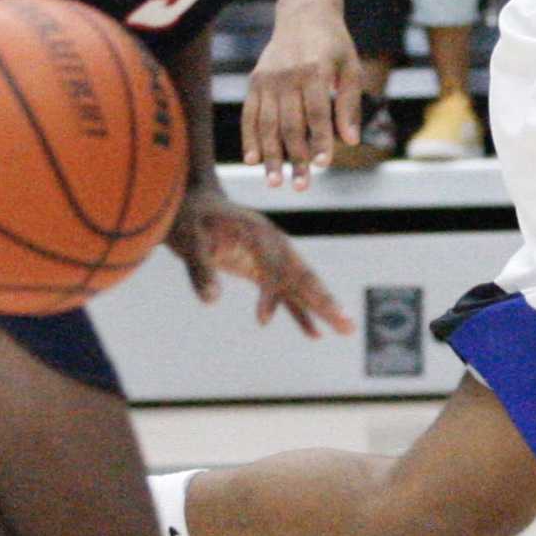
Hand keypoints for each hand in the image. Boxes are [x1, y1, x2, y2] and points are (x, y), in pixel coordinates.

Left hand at [164, 184, 353, 336]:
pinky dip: (301, 313)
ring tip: (348, 330)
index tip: (261, 320)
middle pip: (303, 275)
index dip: (268, 294)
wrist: (194, 201)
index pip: (269, 267)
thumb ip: (200, 270)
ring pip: (303, 285)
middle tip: (346, 324)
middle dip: (324, 301)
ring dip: (324, 307)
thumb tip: (211, 300)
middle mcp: (273, 244)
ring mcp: (273, 255)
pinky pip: (288, 293)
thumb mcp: (188, 242)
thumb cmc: (189, 220)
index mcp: (256, 233)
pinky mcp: (266, 268)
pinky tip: (315, 335)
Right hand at [242, 0, 362, 188]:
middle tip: (301, 186)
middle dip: (296, 158)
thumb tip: (351, 141)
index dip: (321, 141)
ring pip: (267, 124)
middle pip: (290, 124)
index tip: (324, 166)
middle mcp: (287, 75)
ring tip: (276, 183)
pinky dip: (250, 138)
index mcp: (314, 69)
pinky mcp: (255, 81)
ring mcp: (267, 78)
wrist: (304, 14)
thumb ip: (349, 105)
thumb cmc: (334, 45)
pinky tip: (253, 161)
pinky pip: (250, 115)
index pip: (318, 113)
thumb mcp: (351, 69)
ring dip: (271, 156)